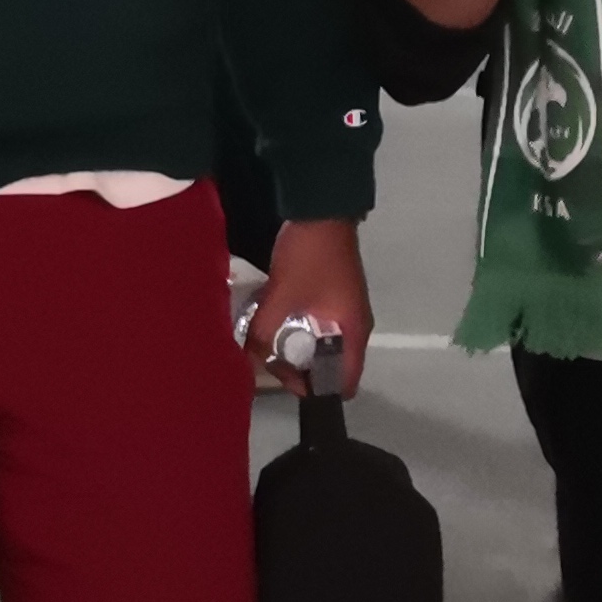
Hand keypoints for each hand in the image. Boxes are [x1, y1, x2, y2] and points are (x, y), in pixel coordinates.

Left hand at [245, 218, 372, 395]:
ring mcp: (346, 309)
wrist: (321, 211)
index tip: (288, 383)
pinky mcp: (334, 295)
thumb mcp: (281, 297)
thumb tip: (246, 361)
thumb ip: (262, 333)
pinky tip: (275, 324)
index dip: (318, 390)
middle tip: (270, 364)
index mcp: (354, 332)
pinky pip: (319, 326)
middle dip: (302, 370)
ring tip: (268, 347)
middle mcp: (355, 325)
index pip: (345, 382)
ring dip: (299, 349)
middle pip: (333, 365)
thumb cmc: (309, 258)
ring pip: (324, 345)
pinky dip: (300, 331)